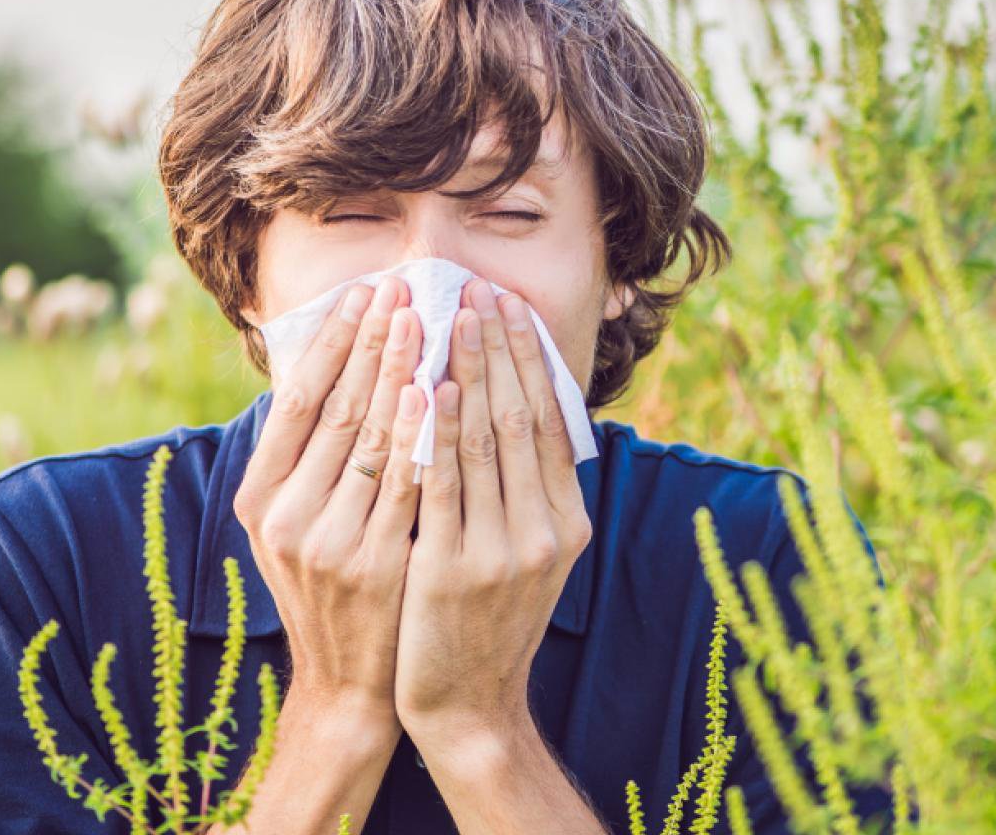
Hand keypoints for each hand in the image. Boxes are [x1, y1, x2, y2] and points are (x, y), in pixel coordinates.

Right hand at [231, 274, 427, 738]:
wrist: (350, 686)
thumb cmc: (332, 590)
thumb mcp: (297, 526)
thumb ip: (307, 459)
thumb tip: (331, 368)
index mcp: (260, 500)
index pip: (296, 401)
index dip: (330, 343)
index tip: (361, 293)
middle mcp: (284, 517)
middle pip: (334, 409)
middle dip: (370, 342)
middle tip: (401, 286)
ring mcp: (327, 543)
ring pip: (369, 439)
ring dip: (398, 371)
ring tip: (424, 317)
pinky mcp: (373, 565)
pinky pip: (403, 485)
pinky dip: (419, 435)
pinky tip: (436, 391)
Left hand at [394, 278, 593, 755]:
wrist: (466, 705)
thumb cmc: (484, 620)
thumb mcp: (526, 555)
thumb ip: (525, 491)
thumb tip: (516, 411)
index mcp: (566, 522)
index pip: (550, 420)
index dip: (529, 358)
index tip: (508, 305)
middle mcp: (545, 531)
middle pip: (521, 418)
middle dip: (498, 347)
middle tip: (478, 290)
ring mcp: (503, 551)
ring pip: (484, 441)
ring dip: (467, 371)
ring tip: (449, 317)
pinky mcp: (454, 569)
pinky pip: (444, 484)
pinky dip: (438, 431)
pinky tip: (428, 387)